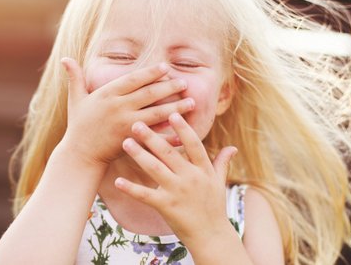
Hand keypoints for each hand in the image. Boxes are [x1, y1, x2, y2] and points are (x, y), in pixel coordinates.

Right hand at [59, 58, 194, 165]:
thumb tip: (65, 58)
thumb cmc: (79, 126)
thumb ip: (75, 78)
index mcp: (107, 94)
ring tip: (192, 103)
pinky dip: (170, 134)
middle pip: (149, 94)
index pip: (133, 79)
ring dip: (176, 108)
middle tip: (185, 83)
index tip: (166, 68)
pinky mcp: (131, 140)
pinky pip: (155, 135)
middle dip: (169, 87)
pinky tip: (184, 132)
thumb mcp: (75, 99)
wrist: (80, 154)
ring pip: (156, 113)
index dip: (151, 73)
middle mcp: (118, 106)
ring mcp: (125, 124)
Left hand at [114, 112, 237, 241]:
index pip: (193, 144)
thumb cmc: (214, 207)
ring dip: (139, 155)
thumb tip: (233, 148)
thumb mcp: (219, 183)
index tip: (172, 114)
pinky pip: (146, 195)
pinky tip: (118, 180)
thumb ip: (222, 163)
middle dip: (152, 137)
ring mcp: (178, 192)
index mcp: (203, 170)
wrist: (211, 236)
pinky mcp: (166, 207)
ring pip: (155, 169)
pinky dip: (131, 188)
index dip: (183, 129)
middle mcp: (190, 178)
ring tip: (126, 142)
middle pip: (169, 153)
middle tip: (136, 123)